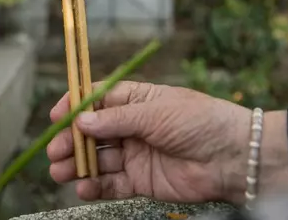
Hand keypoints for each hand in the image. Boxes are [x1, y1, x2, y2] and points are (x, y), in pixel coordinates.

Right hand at [47, 81, 287, 203]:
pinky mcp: (142, 180)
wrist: (233, 157)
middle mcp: (133, 126)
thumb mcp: (156, 112)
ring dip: (78, 164)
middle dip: (71, 140)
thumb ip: (117, 119)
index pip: (97, 99)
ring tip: (59, 171)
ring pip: (98, 159)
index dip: (74, 106)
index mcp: (137, 100)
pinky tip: (83, 187)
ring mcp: (136, 153)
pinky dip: (95, 186)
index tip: (55, 117)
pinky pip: (112, 183)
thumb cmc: (199, 121)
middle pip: (92, 132)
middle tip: (55, 151)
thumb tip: (81, 122)